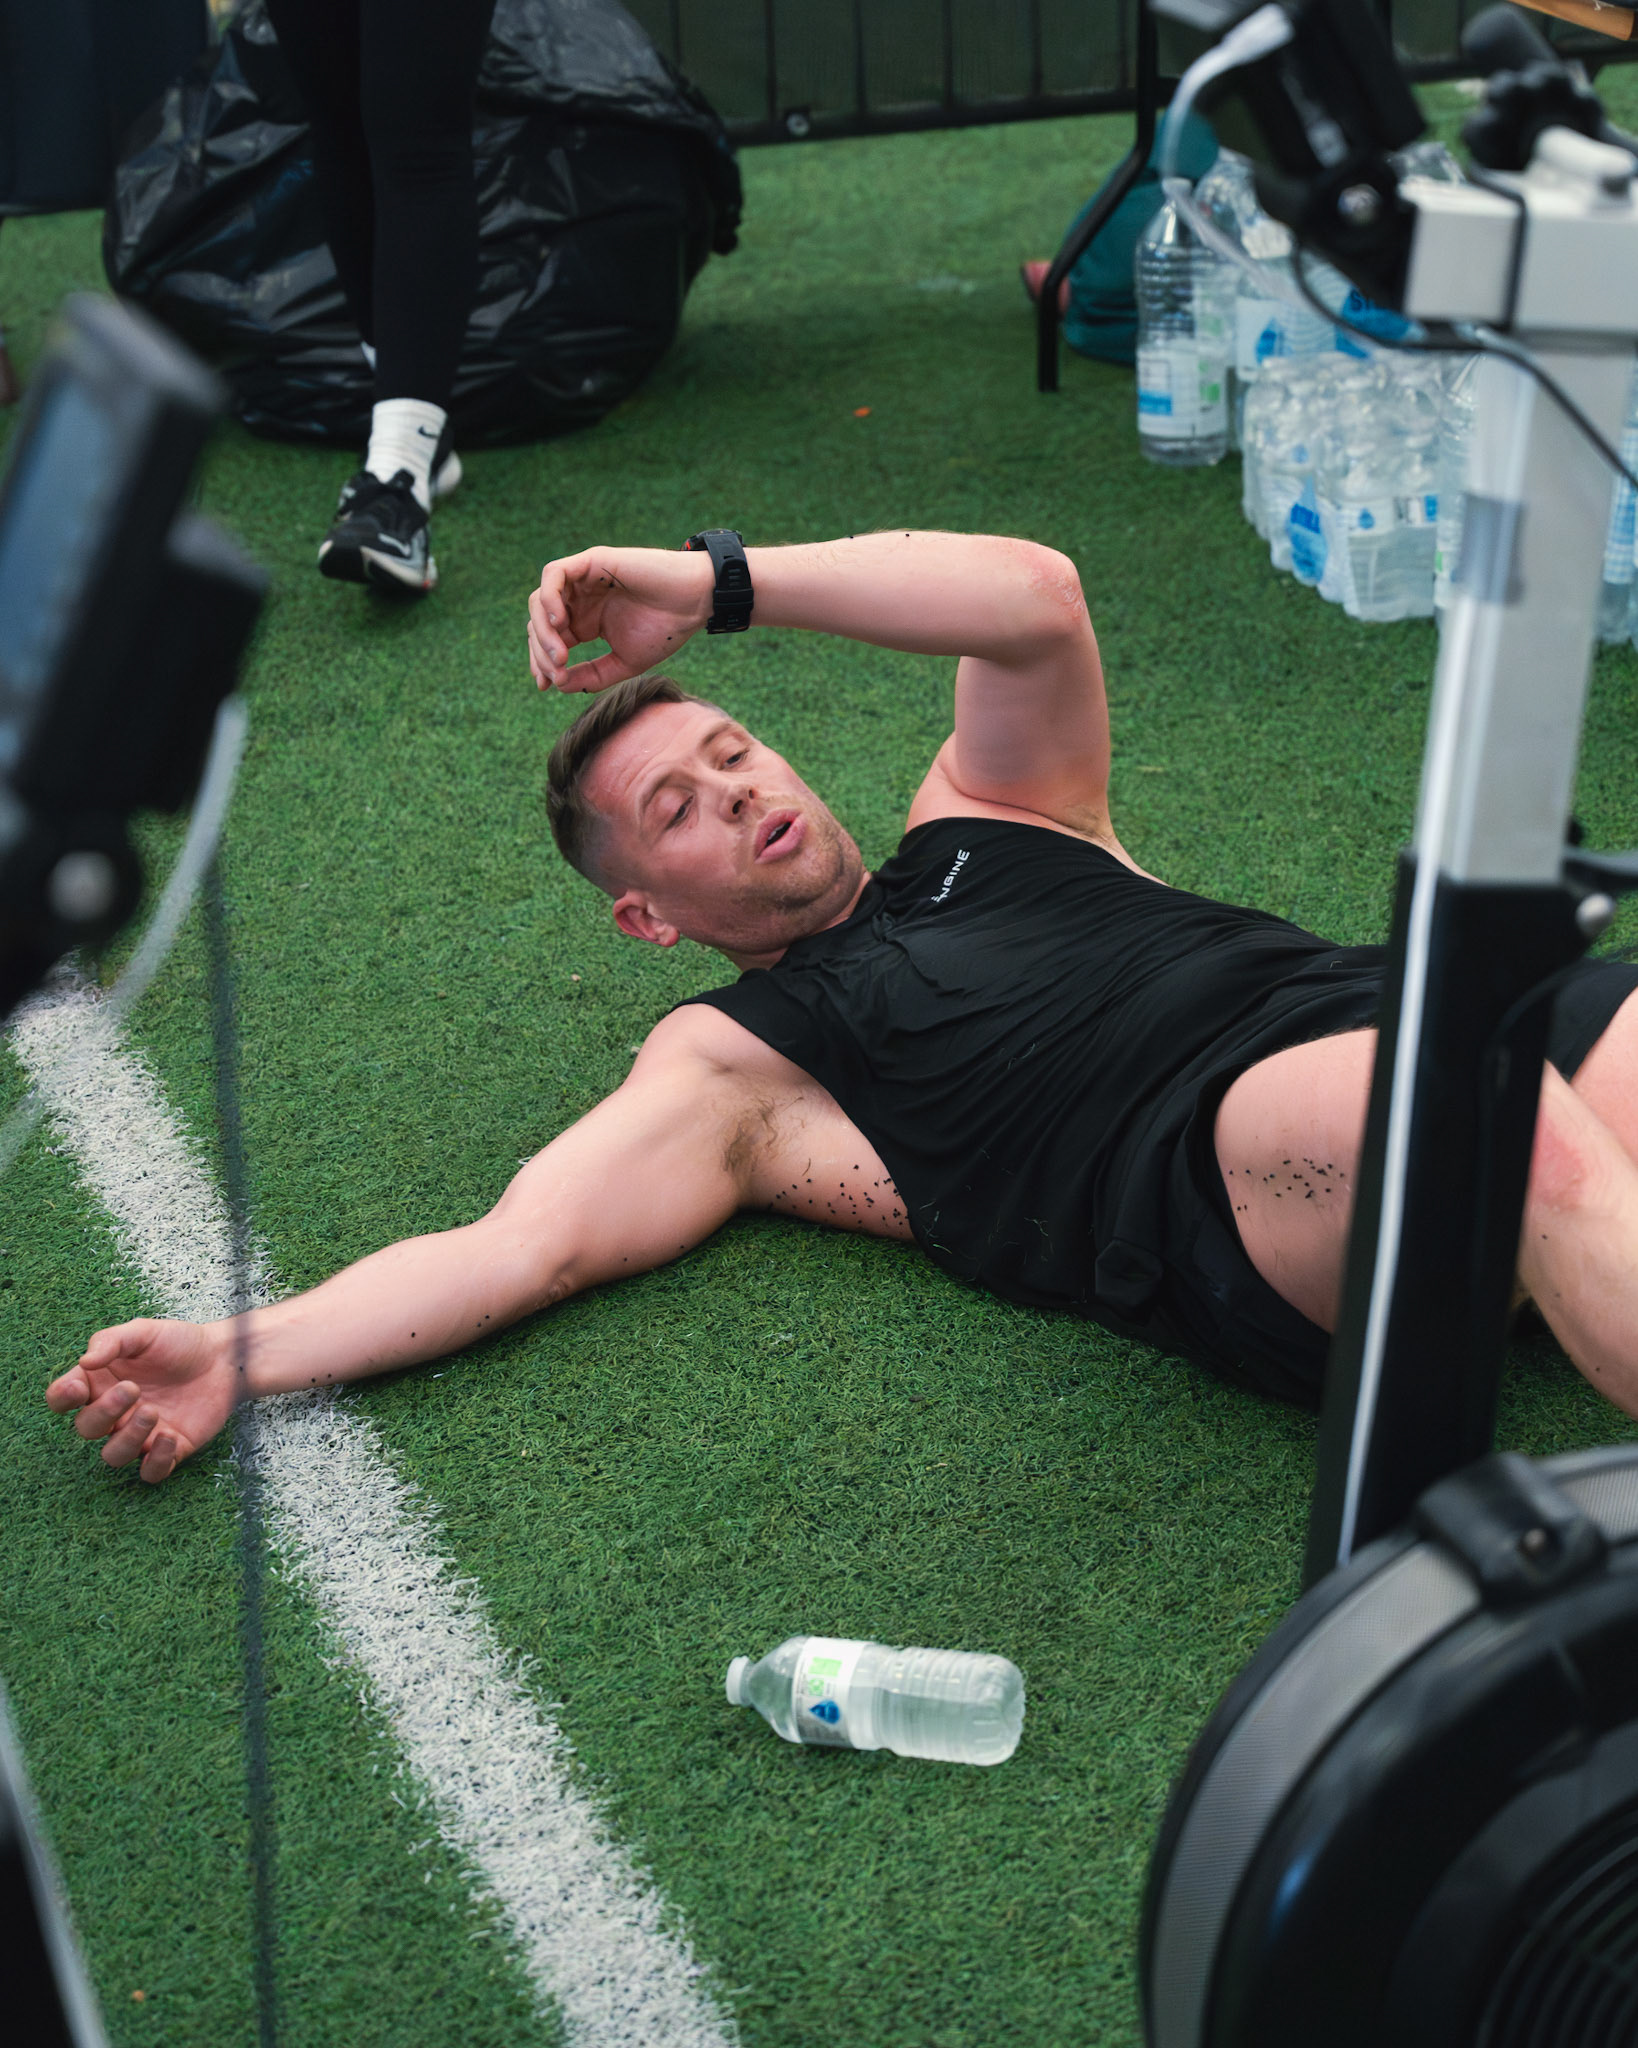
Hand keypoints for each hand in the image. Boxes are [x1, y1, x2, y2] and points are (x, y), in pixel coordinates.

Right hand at [46, 1319, 239, 1483]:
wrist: (225, 1358)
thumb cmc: (179, 1343)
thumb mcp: (144, 1332)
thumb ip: (111, 1342)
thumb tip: (84, 1362)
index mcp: (100, 1382)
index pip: (62, 1399)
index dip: (61, 1398)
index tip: (77, 1388)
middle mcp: (115, 1413)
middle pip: (86, 1428)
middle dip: (104, 1412)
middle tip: (132, 1389)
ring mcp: (140, 1434)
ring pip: (113, 1455)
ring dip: (127, 1438)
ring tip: (152, 1411)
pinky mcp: (168, 1449)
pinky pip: (150, 1472)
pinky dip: (155, 1462)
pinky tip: (169, 1438)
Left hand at [528, 545, 712, 692]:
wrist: (693, 603)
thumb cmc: (666, 630)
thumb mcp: (624, 663)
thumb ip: (591, 675)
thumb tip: (557, 685)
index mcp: (585, 622)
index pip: (548, 639)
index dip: (540, 661)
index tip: (545, 685)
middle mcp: (579, 600)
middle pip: (538, 622)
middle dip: (540, 651)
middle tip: (557, 673)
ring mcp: (583, 579)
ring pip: (540, 600)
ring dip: (542, 629)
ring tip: (560, 655)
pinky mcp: (591, 561)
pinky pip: (553, 575)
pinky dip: (549, 598)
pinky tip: (560, 622)